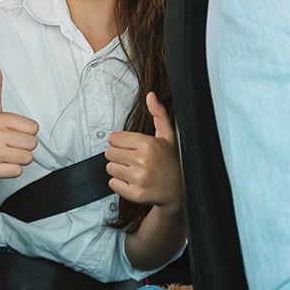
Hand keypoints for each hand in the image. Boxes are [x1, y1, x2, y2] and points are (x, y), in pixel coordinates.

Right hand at [0, 62, 38, 181]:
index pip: (34, 128)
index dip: (24, 132)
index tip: (9, 133)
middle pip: (32, 143)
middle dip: (22, 147)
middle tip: (6, 145)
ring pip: (27, 158)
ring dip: (18, 159)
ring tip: (4, 154)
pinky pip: (18, 171)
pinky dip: (11, 170)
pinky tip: (0, 165)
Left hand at [104, 92, 182, 213]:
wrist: (180, 191)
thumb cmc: (172, 162)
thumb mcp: (168, 136)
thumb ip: (158, 114)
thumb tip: (151, 96)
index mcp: (149, 144)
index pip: (114, 138)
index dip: (121, 143)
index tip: (131, 148)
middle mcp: (143, 161)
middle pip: (109, 153)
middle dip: (119, 156)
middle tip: (133, 160)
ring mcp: (139, 178)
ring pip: (110, 168)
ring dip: (119, 170)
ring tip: (135, 171)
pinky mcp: (135, 193)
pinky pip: (113, 184)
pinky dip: (120, 184)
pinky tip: (134, 182)